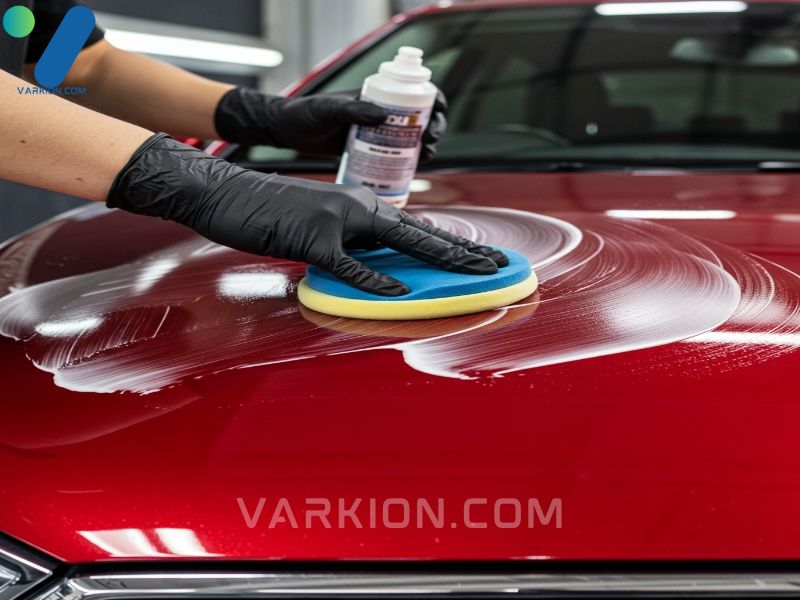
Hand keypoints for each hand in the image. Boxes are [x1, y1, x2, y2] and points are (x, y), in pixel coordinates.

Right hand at [108, 135, 506, 295]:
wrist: (227, 194)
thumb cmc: (272, 213)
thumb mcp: (320, 228)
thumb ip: (352, 244)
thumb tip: (379, 267)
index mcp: (361, 208)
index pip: (416, 229)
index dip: (452, 244)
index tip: (482, 256)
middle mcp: (357, 209)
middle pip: (421, 234)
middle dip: (464, 251)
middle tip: (499, 265)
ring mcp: (336, 220)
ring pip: (399, 242)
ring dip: (440, 258)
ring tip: (476, 271)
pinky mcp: (311, 237)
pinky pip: (348, 264)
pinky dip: (374, 278)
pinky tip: (400, 289)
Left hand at [214, 87, 447, 161]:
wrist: (285, 132)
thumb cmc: (303, 114)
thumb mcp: (328, 110)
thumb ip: (354, 110)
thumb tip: (385, 116)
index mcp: (376, 95)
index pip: (415, 91)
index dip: (433, 101)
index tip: (435, 117)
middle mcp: (381, 112)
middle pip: (421, 119)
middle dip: (433, 131)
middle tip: (428, 146)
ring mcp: (376, 133)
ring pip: (411, 140)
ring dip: (423, 149)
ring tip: (421, 160)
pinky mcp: (368, 151)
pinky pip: (394, 158)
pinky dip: (405, 165)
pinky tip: (408, 175)